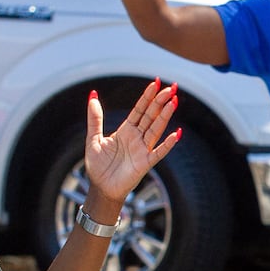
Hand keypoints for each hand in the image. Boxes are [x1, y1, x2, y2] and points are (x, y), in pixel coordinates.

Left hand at [85, 80, 180, 204]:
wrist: (100, 188)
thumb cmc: (98, 166)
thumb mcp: (93, 138)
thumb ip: (95, 118)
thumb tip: (93, 96)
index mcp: (126, 130)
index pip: (139, 109)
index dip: (147, 96)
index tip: (156, 82)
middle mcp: (137, 137)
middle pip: (151, 116)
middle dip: (160, 101)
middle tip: (171, 87)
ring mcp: (143, 149)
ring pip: (156, 129)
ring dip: (165, 116)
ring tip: (174, 101)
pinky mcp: (145, 163)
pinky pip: (158, 152)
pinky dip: (168, 144)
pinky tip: (176, 134)